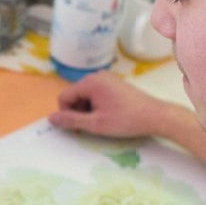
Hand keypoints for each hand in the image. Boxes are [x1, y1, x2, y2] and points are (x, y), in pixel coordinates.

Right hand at [48, 70, 166, 138]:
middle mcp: (97, 76)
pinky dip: (96, 105)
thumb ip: (71, 120)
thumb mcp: (96, 124)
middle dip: (77, 112)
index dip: (66, 114)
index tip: (78, 129)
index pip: (64, 97)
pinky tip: (108, 115)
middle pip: (74, 95)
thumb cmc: (126, 120)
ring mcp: (106, 78)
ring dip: (87, 110)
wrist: (155, 116)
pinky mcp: (114, 83)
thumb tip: (51, 118)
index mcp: (90, 82)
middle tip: (91, 127)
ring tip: (101, 121)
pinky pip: (96, 94)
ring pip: (85, 96)